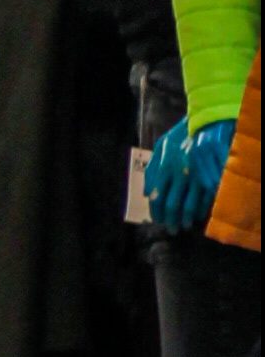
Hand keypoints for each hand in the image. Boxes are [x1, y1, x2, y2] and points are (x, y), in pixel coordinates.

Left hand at [148, 119, 235, 233]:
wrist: (203, 126)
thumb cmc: (178, 138)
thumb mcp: (159, 149)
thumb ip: (151, 171)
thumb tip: (145, 193)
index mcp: (163, 168)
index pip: (157, 197)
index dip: (157, 212)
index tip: (157, 221)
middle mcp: (179, 174)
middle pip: (172, 204)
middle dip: (171, 220)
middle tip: (171, 230)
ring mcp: (196, 177)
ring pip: (190, 205)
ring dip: (186, 218)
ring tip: (184, 226)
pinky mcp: (211, 177)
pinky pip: (205, 199)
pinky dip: (201, 210)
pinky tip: (197, 215)